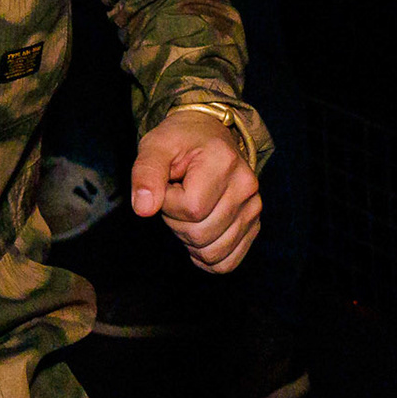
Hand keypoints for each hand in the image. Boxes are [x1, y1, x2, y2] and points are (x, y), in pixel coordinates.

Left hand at [130, 109, 262, 272]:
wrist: (207, 135)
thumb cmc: (179, 141)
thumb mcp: (155, 146)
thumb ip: (146, 173)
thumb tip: (143, 209)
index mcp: (224, 162)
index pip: (191, 208)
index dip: (168, 203)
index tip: (167, 184)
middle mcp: (246, 186)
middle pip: (201, 234)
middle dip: (176, 222)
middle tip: (175, 198)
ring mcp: (253, 207)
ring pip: (213, 253)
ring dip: (189, 240)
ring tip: (187, 212)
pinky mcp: (253, 224)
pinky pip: (228, 262)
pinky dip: (207, 258)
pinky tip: (196, 237)